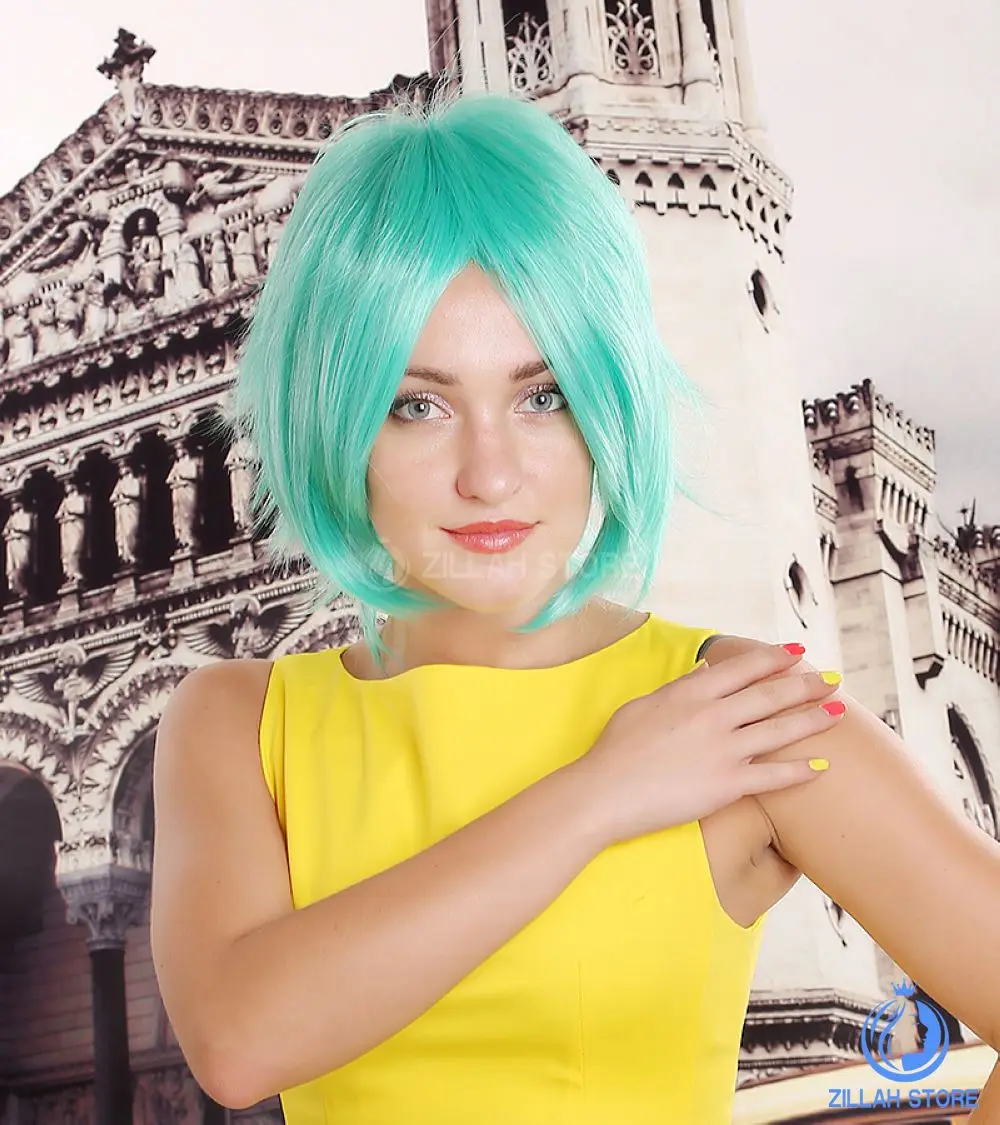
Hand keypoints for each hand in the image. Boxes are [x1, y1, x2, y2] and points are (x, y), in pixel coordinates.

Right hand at [570, 643, 844, 846]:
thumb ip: (680, 687)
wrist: (605, 791)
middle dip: (807, 684)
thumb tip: (706, 671)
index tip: (797, 652)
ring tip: (839, 710)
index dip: (774, 657)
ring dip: (814, 719)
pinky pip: (773, 777)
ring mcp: (723, 750)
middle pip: (771, 694)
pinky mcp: (727, 785)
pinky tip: (821, 768)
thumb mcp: (644, 704)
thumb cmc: (616, 748)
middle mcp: (713, 715)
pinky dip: (800, 772)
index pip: (744, 668)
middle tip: (833, 678)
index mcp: (692, 691)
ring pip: (781, 730)